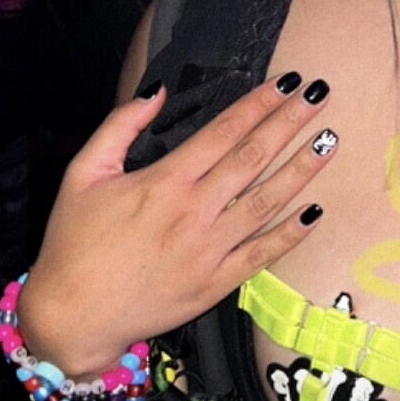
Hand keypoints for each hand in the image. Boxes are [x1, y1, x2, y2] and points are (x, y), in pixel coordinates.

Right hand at [18, 74, 337, 375]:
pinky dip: (290, 233)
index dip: (258, 103)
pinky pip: (261, 254)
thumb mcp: (82, 173)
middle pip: (253, 157)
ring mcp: (208, 249)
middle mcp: (192, 211)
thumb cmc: (73, 243)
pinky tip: (315, 211)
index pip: (224, 131)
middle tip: (319, 95)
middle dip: (289, 122)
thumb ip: (119, 125)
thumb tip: (157, 88)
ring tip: (329, 140)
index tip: (286, 82)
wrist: (70, 318)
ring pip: (266, 201)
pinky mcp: (214, 283)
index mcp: (163, 181)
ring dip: (301, 169)